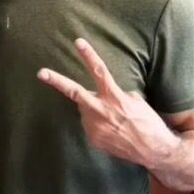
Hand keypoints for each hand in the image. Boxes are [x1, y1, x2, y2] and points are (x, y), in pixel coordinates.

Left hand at [37, 38, 174, 167]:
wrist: (153, 150)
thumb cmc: (148, 122)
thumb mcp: (136, 101)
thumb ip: (117, 94)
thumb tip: (106, 94)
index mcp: (114, 97)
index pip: (99, 71)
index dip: (89, 55)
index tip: (78, 42)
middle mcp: (101, 110)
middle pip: (74, 91)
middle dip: (56, 81)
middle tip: (41, 73)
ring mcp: (94, 126)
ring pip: (85, 110)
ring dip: (94, 109)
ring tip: (112, 119)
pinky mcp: (93, 138)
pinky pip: (90, 125)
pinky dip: (98, 124)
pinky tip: (112, 130)